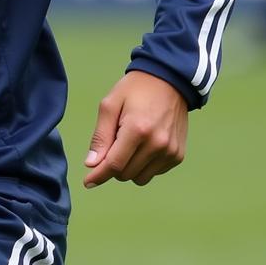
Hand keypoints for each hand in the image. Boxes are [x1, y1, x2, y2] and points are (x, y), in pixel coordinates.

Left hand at [83, 71, 187, 187]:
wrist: (169, 81)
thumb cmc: (134, 90)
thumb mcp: (110, 105)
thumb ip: (100, 136)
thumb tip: (92, 164)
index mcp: (137, 130)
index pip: (114, 164)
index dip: (98, 175)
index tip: (87, 183)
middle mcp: (157, 144)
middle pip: (125, 173)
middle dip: (112, 166)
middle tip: (112, 143)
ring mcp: (170, 151)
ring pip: (140, 177)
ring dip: (128, 168)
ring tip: (128, 143)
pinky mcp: (178, 155)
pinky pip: (154, 172)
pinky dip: (143, 165)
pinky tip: (142, 146)